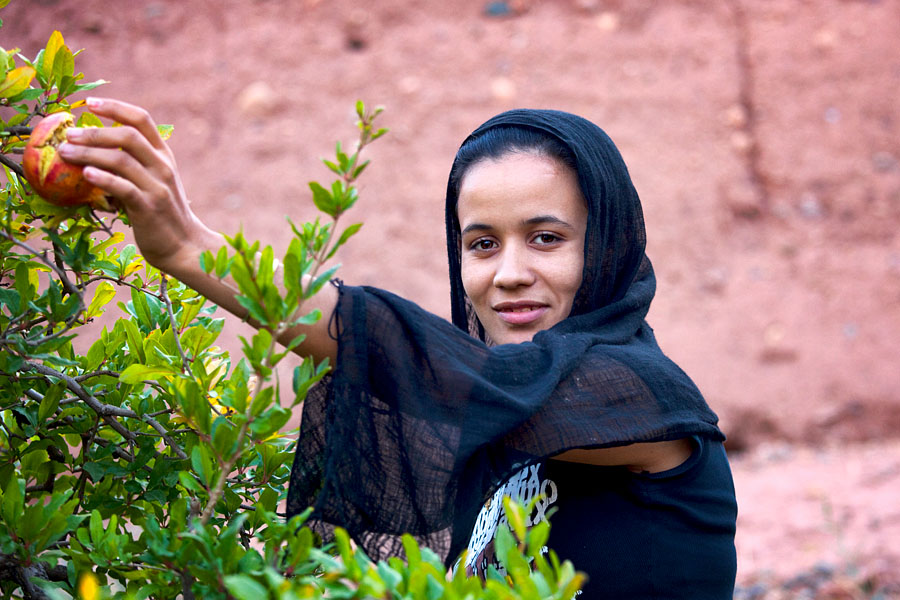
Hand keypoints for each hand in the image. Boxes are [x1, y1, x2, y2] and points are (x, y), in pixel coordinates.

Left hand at [58, 97, 217, 274]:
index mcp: (164, 156)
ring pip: (121, 160)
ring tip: (66, 154)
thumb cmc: (162, 213)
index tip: (90, 104)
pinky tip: (86, 174)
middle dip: (95, 132)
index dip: (115, 107)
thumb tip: (95, 148)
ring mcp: (157, 187)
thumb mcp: (155, 181)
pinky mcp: (148, 208)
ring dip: (89, 153)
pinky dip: (103, 179)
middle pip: (128, 136)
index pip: (142, 120)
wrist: (184, 245)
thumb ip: (135, 164)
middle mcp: (162, 167)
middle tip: (69, 135)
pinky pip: (123, 188)